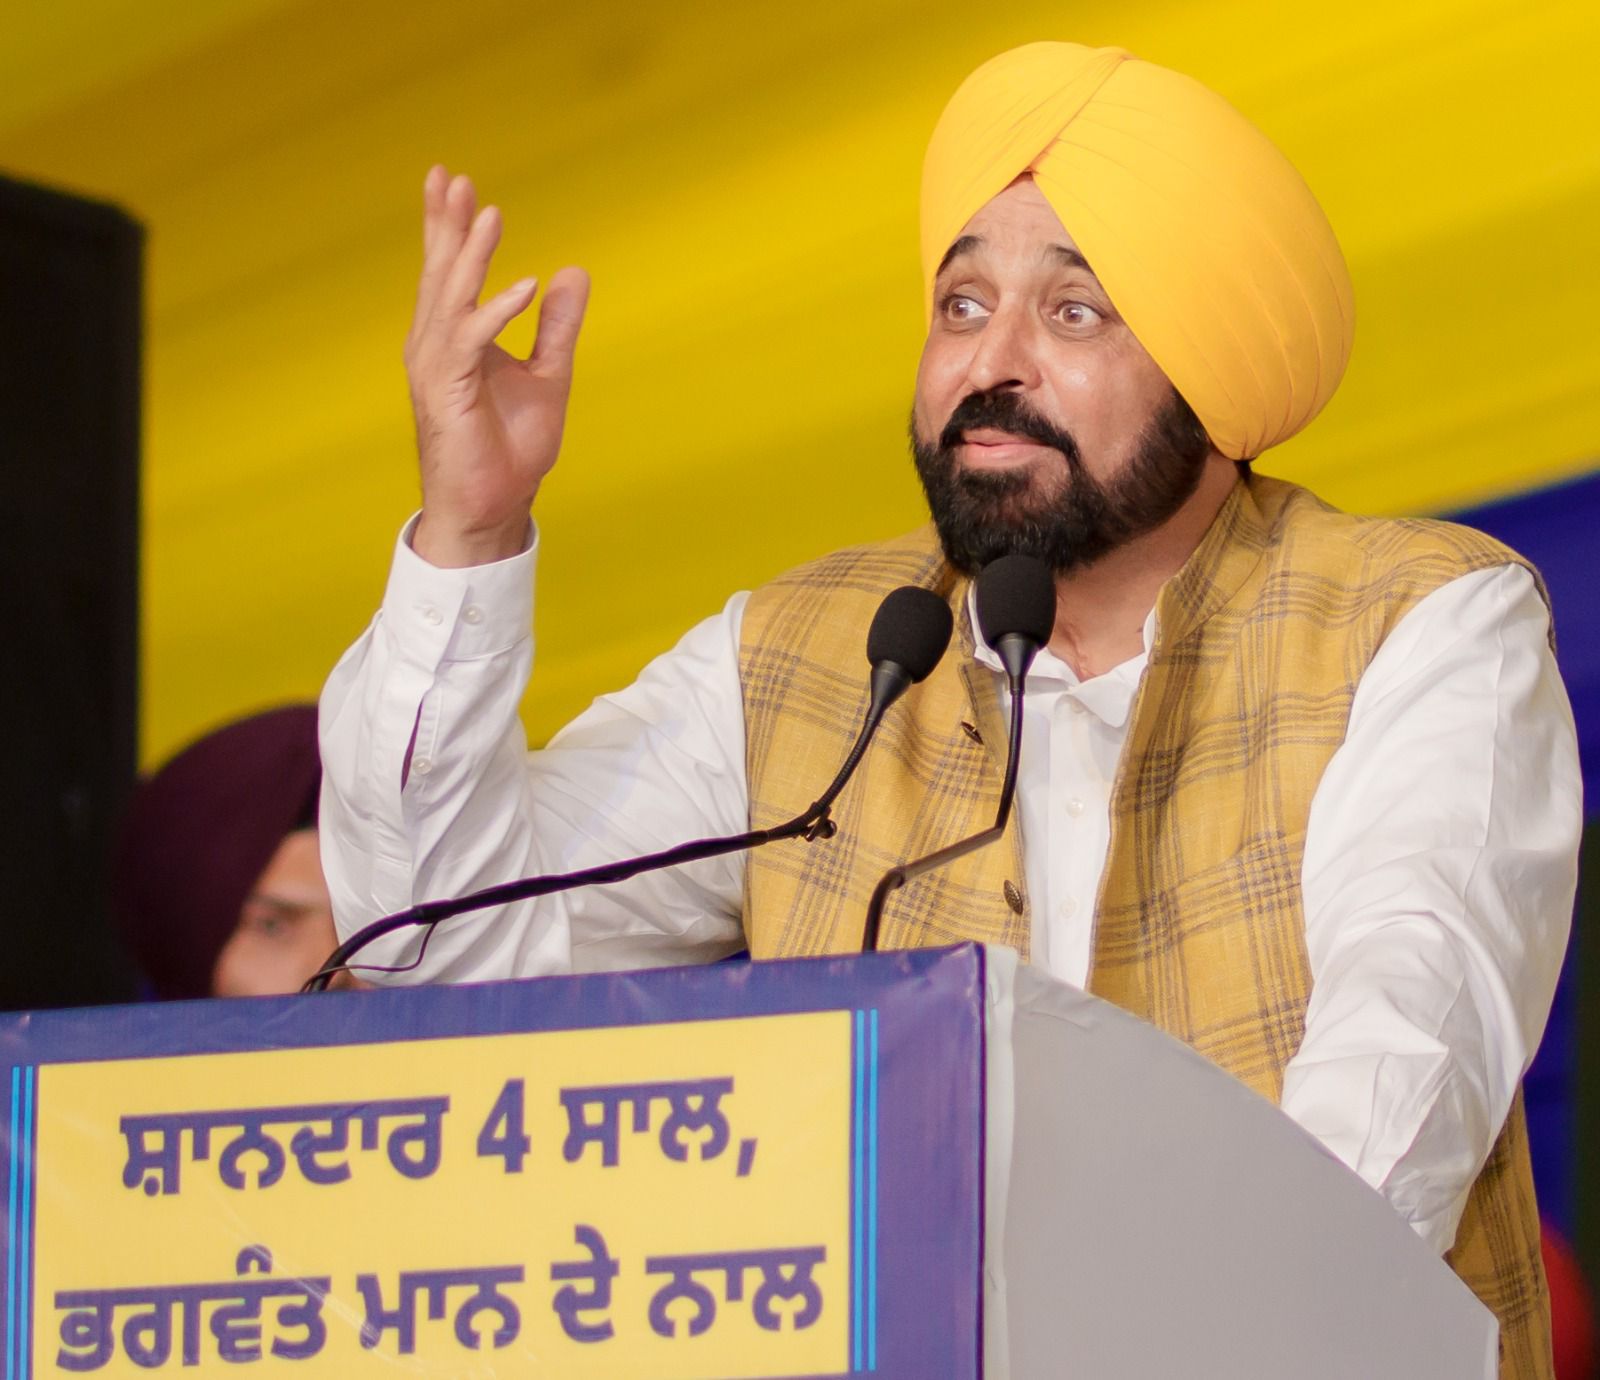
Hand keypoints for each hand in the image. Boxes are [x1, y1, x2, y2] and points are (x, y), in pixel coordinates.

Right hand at [404, 166, 590, 566]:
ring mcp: (436, 369)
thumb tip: (571, 272)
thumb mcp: (548, 375)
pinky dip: (496, 312)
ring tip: (491, 215)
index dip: (450, 228)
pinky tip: (524, 286)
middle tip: (453, 178)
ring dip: (472, 256)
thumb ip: (556, 326)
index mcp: (455, 340)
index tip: (454, 182)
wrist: (494, 507)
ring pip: (450, 299)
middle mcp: (436, 347)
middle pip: (440, 274)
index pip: (450, 273)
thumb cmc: (510, 450)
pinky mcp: (447, 393)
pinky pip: (470, 342)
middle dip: (447, 226)